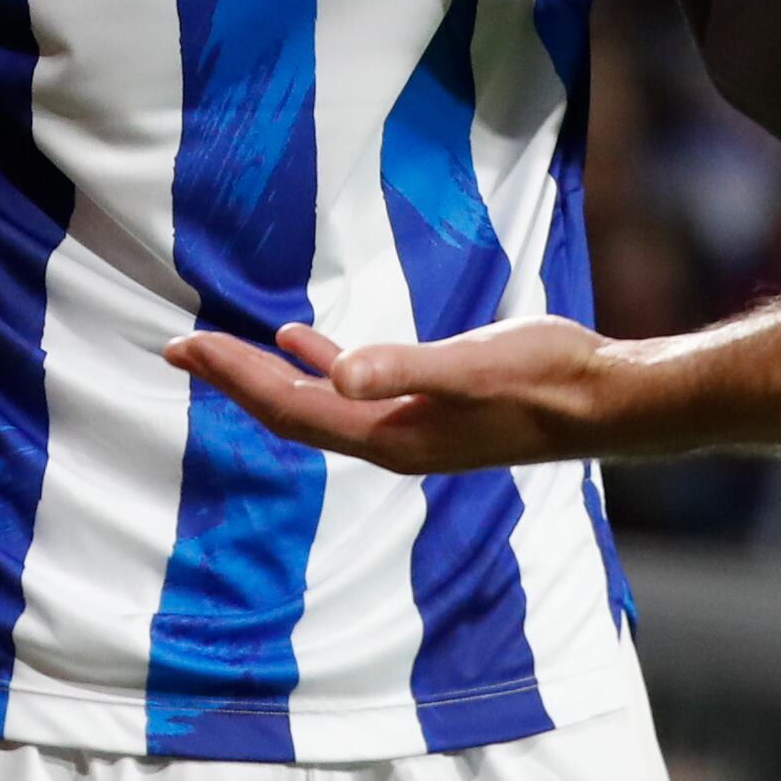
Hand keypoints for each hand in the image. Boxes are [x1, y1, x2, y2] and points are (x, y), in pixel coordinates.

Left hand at [162, 315, 622, 475]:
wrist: (604, 401)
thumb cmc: (545, 378)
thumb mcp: (473, 364)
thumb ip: (406, 367)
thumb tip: (337, 371)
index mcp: (389, 436)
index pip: (290, 407)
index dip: (234, 377)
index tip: (183, 346)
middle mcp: (389, 440)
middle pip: (290, 411)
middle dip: (233, 379)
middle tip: (176, 347)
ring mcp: (409, 427)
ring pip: (316, 402)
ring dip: (266, 375)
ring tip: (218, 349)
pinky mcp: (430, 406)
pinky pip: (354, 387)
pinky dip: (320, 363)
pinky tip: (303, 340)